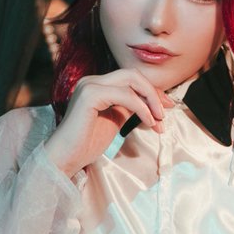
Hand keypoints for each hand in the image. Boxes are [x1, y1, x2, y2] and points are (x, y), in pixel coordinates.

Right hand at [45, 68, 174, 175]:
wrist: (66, 158)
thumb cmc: (87, 144)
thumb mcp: (115, 120)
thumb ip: (129, 108)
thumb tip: (152, 104)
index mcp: (97, 85)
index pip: (131, 79)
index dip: (152, 91)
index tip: (168, 107)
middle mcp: (92, 80)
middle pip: (133, 75)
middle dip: (154, 92)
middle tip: (166, 112)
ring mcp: (90, 85)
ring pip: (131, 80)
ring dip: (151, 99)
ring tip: (159, 120)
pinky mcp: (90, 95)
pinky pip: (126, 95)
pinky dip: (142, 108)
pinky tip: (148, 122)